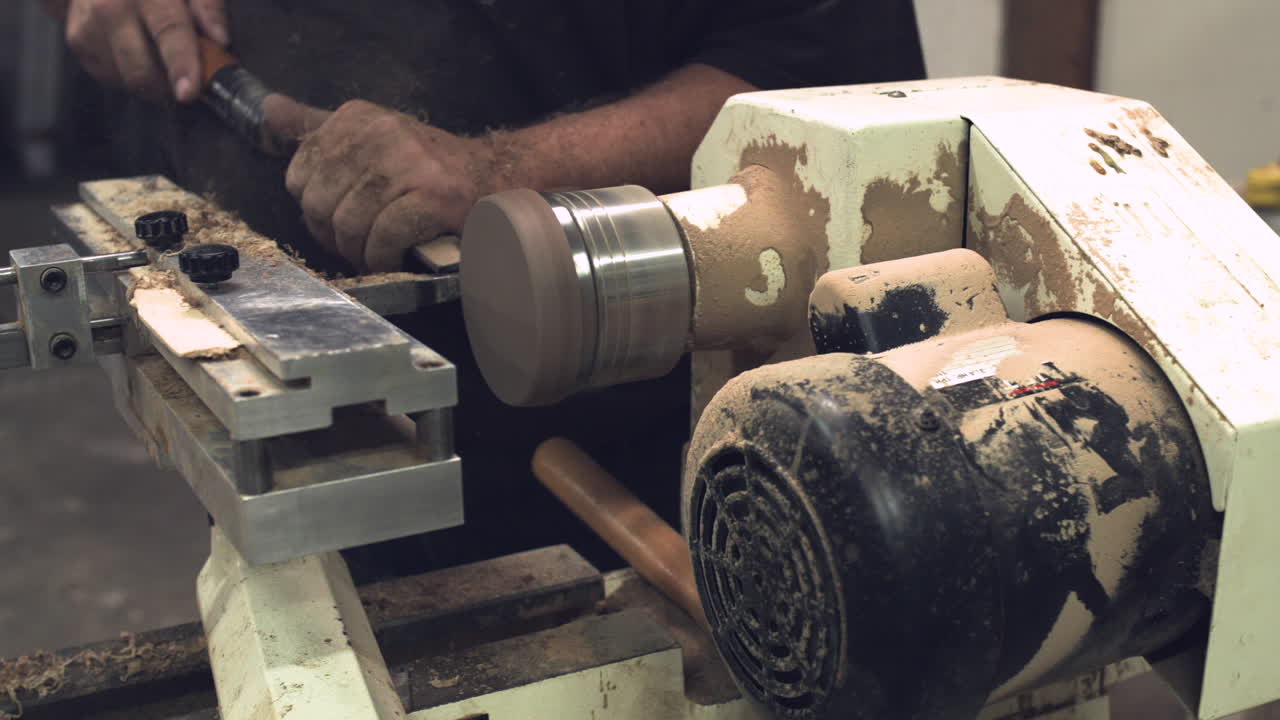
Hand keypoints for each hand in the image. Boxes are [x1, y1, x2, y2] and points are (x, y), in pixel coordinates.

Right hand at [59, 0, 227, 101]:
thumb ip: (207, 6)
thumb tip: (220, 39)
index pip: (168, 31)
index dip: (180, 64)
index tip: (188, 92)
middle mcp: (111, 7)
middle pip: (141, 68)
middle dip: (169, 88)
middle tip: (187, 84)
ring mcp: (88, 25)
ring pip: (125, 79)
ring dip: (150, 84)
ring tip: (160, 62)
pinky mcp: (76, 40)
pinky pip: (109, 77)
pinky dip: (128, 76)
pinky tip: (137, 55)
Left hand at [285, 100, 497, 271]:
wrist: (497, 176)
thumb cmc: (428, 167)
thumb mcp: (370, 136)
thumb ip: (317, 127)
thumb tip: (268, 109)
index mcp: (357, 117)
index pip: (299, 176)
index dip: (318, 210)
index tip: (343, 218)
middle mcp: (380, 133)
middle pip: (319, 204)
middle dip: (336, 236)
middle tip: (360, 244)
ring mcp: (409, 163)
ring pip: (349, 225)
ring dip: (361, 252)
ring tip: (378, 253)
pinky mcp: (434, 196)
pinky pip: (383, 239)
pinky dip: (384, 258)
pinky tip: (397, 257)